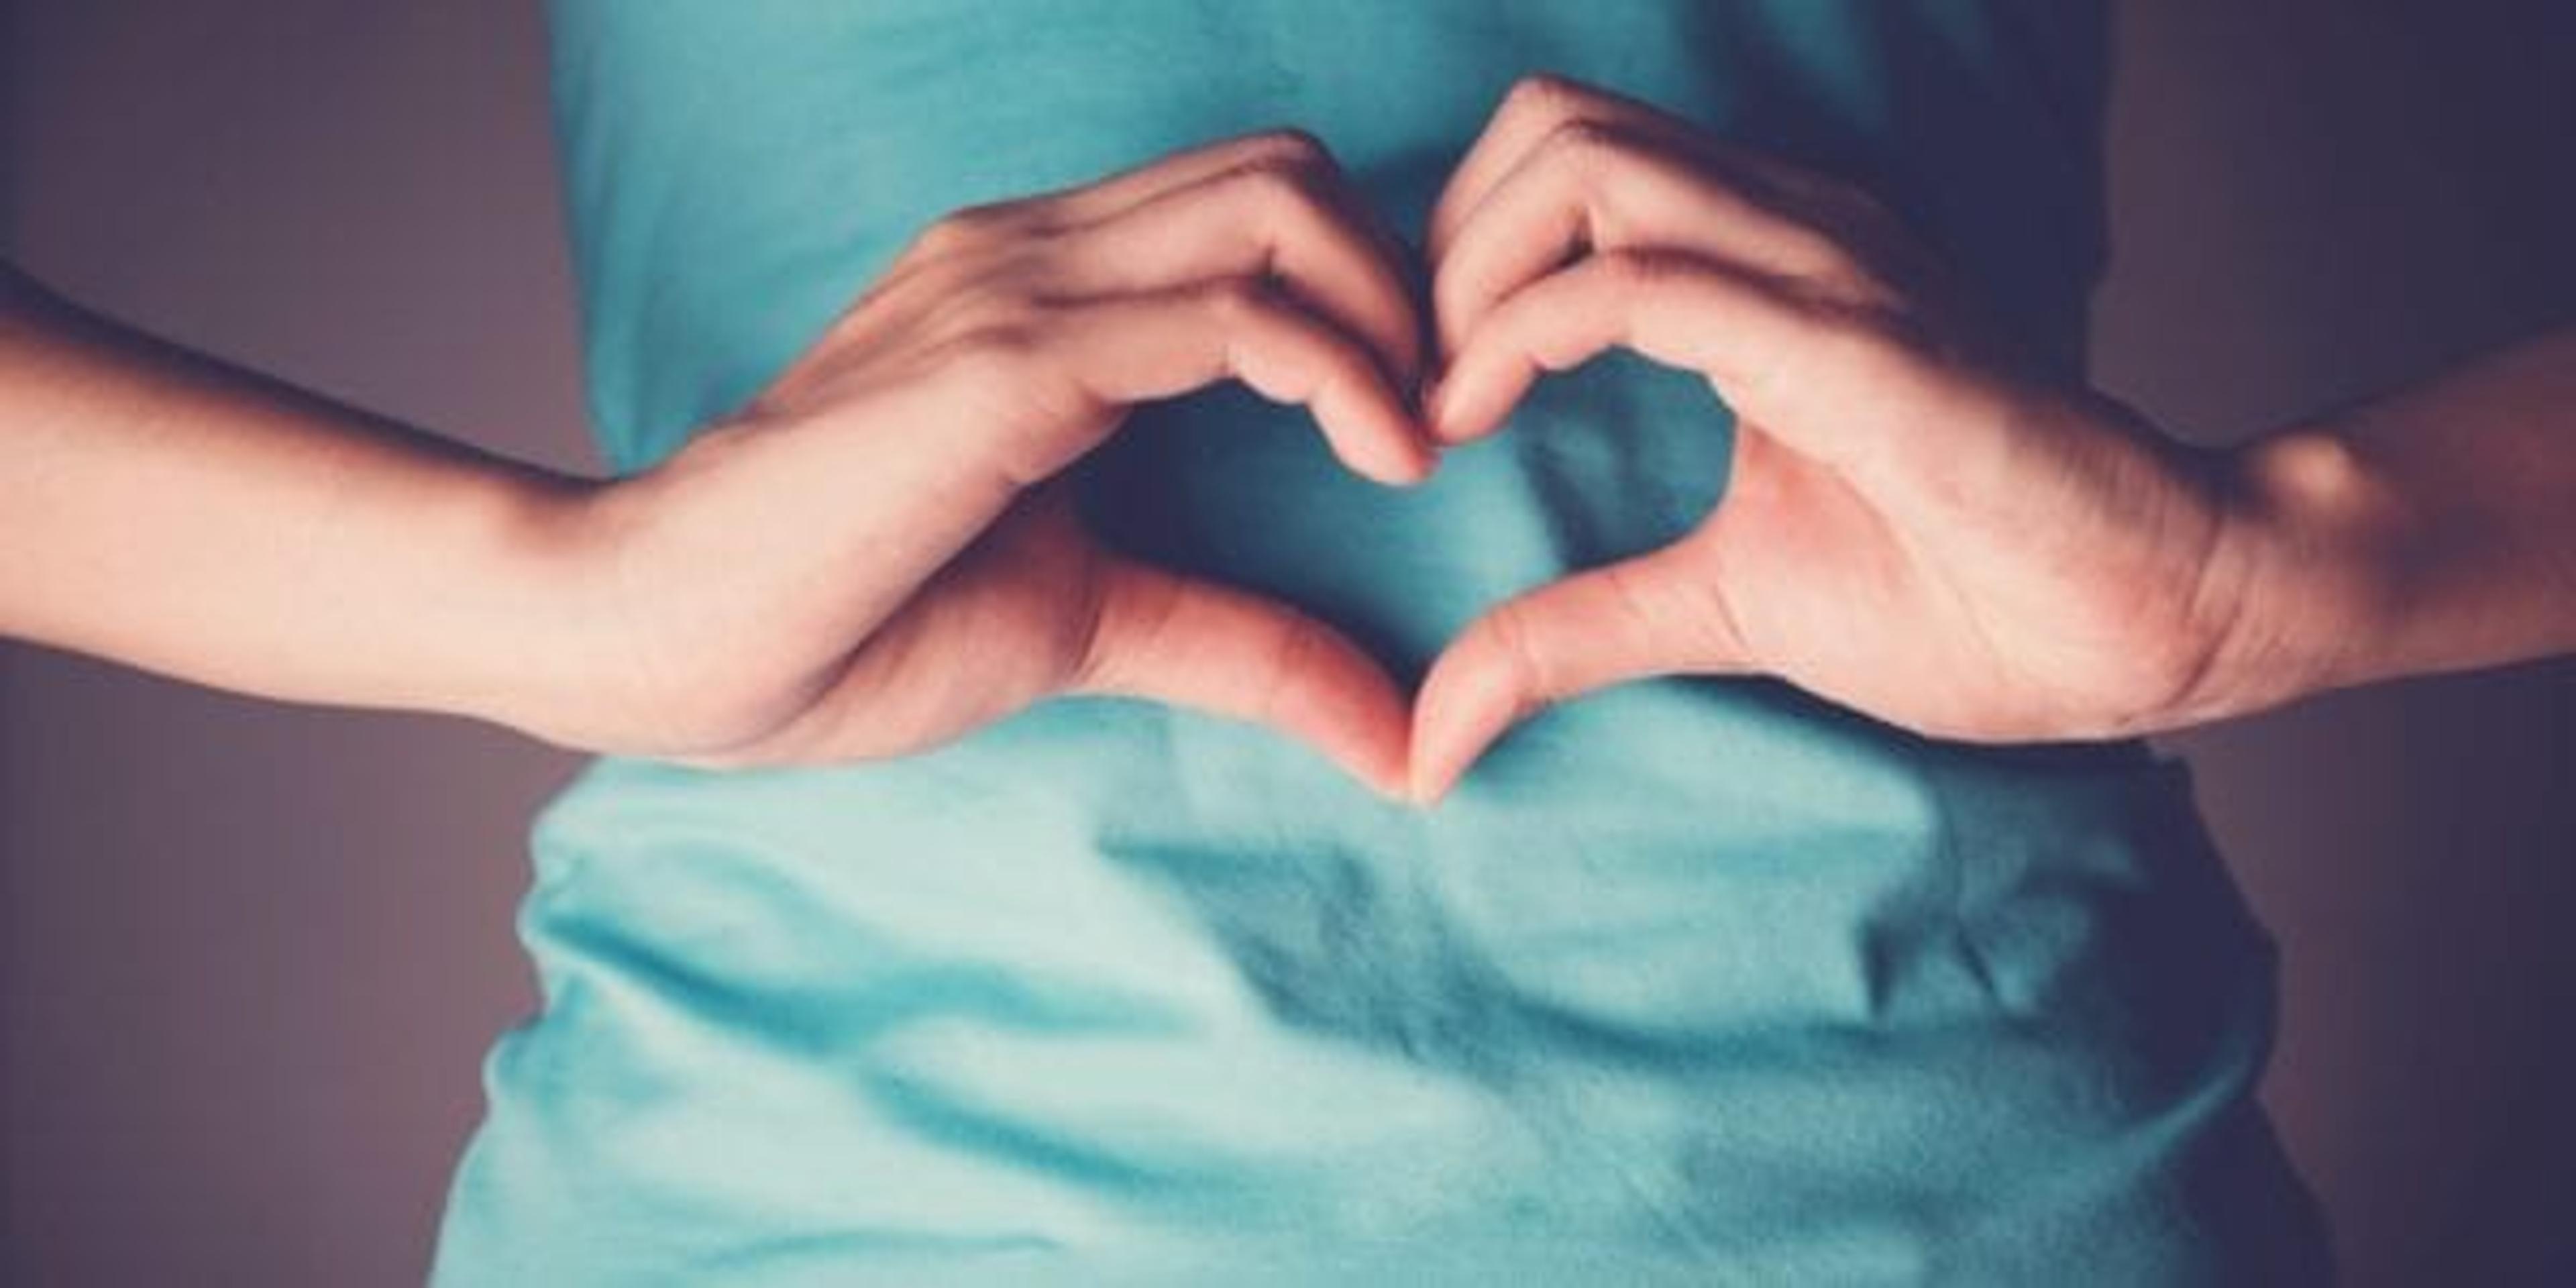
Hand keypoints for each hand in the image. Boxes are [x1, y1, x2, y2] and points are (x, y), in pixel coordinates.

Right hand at [561, 130, 1433, 793]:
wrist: (654, 636)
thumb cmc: (841, 622)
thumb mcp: (1086, 622)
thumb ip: (1238, 645)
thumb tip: (1395, 737)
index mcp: (1042, 290)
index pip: (1253, 205)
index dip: (1368, 290)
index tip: (1417, 421)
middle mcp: (1034, 253)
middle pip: (1289, 173)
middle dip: (1405, 281)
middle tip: (1441, 415)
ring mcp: (1017, 292)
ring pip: (1278, 210)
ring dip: (1394, 315)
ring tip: (1421, 441)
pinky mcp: (1007, 366)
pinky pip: (1231, 316)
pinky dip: (1343, 371)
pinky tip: (1385, 461)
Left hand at [1407, 77, 2264, 800]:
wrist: (2153, 617)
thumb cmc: (1968, 595)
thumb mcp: (1718, 606)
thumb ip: (1569, 635)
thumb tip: (1430, 736)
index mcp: (1765, 263)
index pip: (1565, 163)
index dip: (1456, 259)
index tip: (1422, 398)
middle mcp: (1790, 231)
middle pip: (1551, 125)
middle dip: (1440, 242)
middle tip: (1415, 383)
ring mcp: (1826, 269)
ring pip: (1583, 165)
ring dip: (1466, 274)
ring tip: (1442, 401)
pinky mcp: (1853, 342)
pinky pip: (1646, 279)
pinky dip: (1522, 333)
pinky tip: (1476, 418)